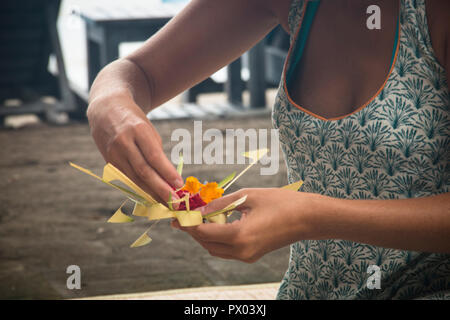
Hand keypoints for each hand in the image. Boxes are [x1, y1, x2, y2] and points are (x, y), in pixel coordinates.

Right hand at [87, 93, 182, 202]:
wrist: (106, 110)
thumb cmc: (134, 121)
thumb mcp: (148, 129)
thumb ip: (156, 152)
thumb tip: (168, 178)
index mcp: (137, 130)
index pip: (154, 156)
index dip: (167, 172)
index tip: (179, 184)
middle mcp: (123, 143)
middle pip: (143, 171)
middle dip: (160, 189)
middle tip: (175, 202)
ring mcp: (113, 154)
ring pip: (134, 179)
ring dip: (152, 194)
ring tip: (166, 203)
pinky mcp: (108, 162)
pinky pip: (127, 179)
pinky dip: (140, 190)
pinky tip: (151, 197)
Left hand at [172, 188, 319, 262]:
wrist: (308, 218)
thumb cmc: (281, 202)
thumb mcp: (248, 196)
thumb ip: (221, 204)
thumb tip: (200, 208)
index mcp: (240, 236)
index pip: (203, 232)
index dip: (187, 223)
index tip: (176, 214)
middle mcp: (242, 251)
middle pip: (206, 243)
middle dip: (193, 230)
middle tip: (184, 214)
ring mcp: (248, 256)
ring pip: (215, 249)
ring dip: (204, 235)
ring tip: (199, 216)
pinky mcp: (253, 255)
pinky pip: (227, 250)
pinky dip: (217, 238)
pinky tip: (216, 222)